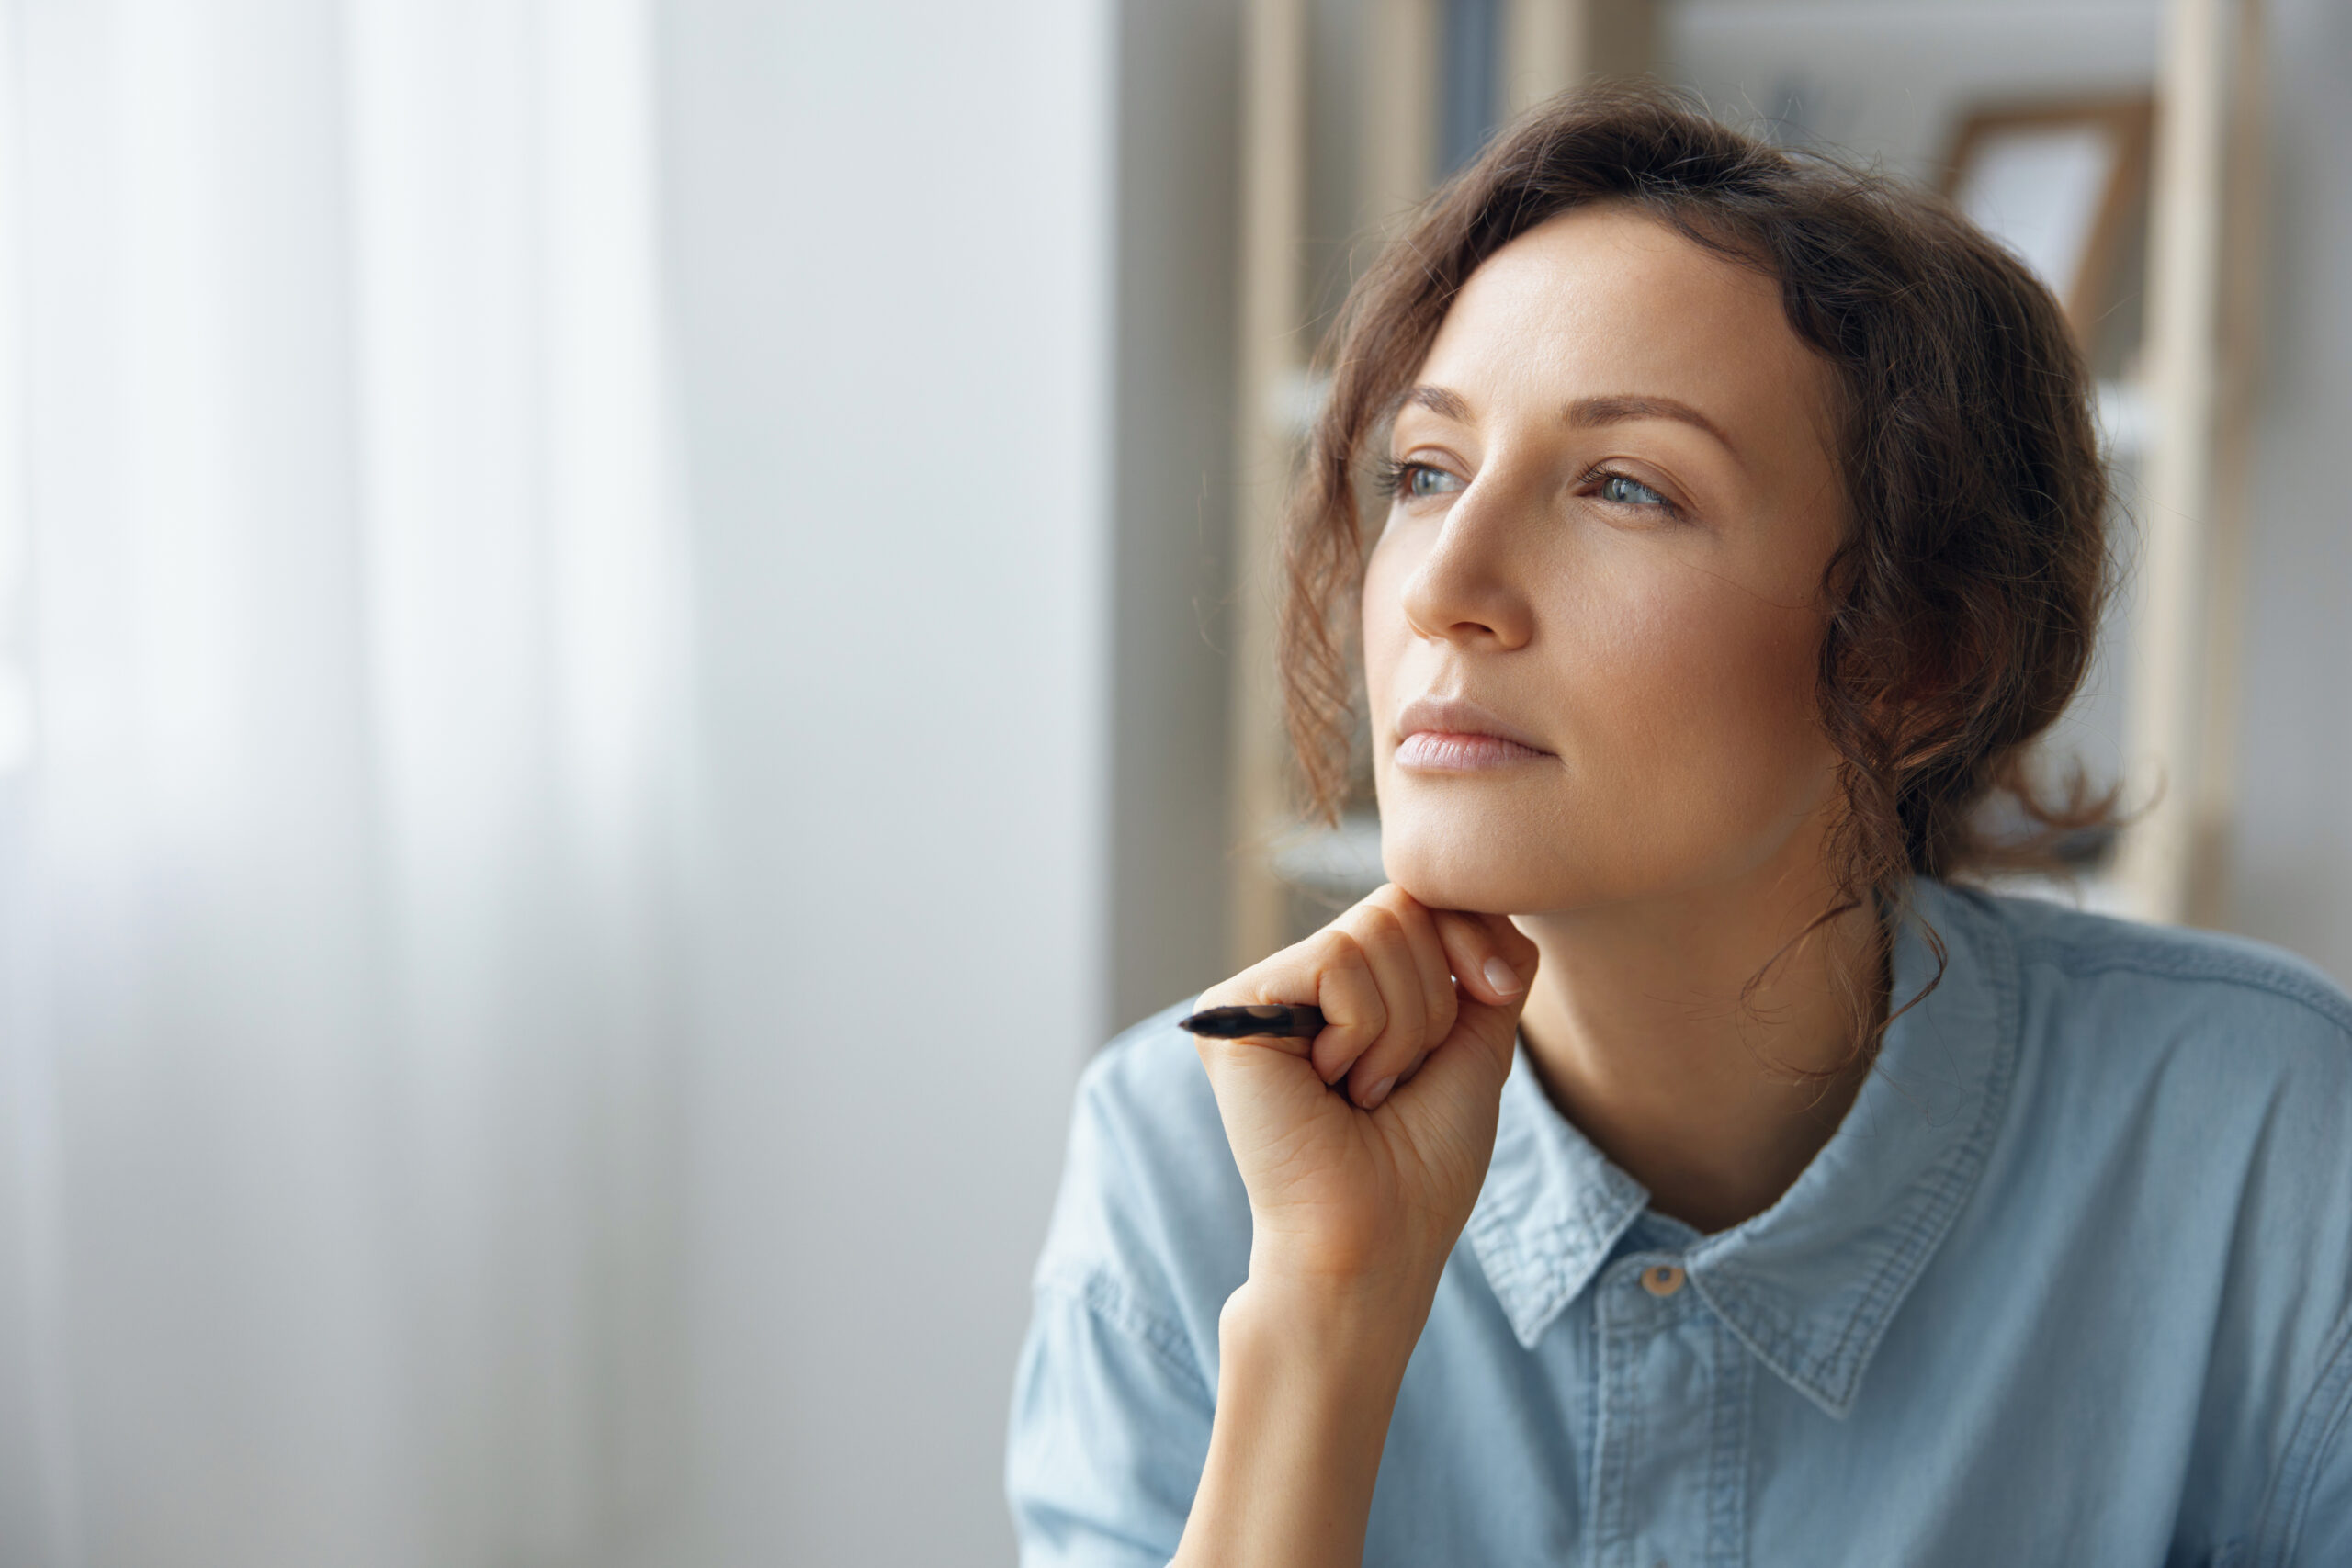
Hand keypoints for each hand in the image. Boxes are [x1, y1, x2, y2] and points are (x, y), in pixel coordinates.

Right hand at [1192, 885, 1538, 1303]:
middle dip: (1434, 999)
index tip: (1495, 997)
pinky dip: (1363, 1033)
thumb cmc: (1421, 1165)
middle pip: (1399, 905)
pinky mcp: (1233, 1006)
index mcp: (1348, 989)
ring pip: (1373, 931)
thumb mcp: (1474, 1045)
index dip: (1472, 938)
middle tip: (1398, 1080)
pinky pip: (1337, 962)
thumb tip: (1494, 897)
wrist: (1376, 1240)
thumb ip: (1486, 965)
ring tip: (1365, 1091)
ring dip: (1401, 1028)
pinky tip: (1331, 1088)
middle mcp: (1297, 980)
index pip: (1419, 901)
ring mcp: (1261, 991)